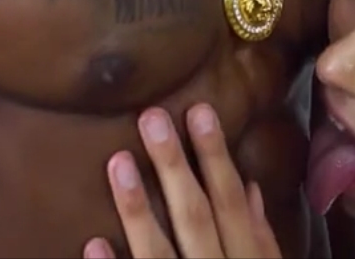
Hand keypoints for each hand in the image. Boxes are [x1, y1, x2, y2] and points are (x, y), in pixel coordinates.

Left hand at [84, 105, 282, 258]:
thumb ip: (261, 239)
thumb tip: (250, 188)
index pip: (229, 202)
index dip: (216, 157)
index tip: (199, 110)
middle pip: (194, 216)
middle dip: (174, 167)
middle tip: (151, 118)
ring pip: (159, 253)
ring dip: (138, 209)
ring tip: (117, 162)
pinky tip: (93, 243)